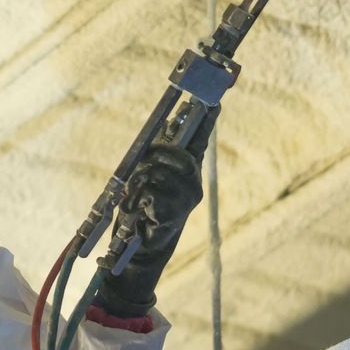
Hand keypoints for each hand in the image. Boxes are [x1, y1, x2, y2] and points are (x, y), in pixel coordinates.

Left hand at [96, 109, 214, 317]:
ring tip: (135, 199)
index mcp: (186, 169)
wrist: (137, 248)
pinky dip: (137, 199)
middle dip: (152, 158)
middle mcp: (193, 181)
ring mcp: (188, 197)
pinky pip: (151, 190)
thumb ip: (156, 155)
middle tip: (138, 175)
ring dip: (137, 183)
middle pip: (175, 152)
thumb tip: (165, 126)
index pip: (199, 139)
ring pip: (157, 171)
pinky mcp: (177, 211)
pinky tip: (139, 211)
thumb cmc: (141, 209)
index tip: (214, 101)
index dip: (206, 120)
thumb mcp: (144, 177)